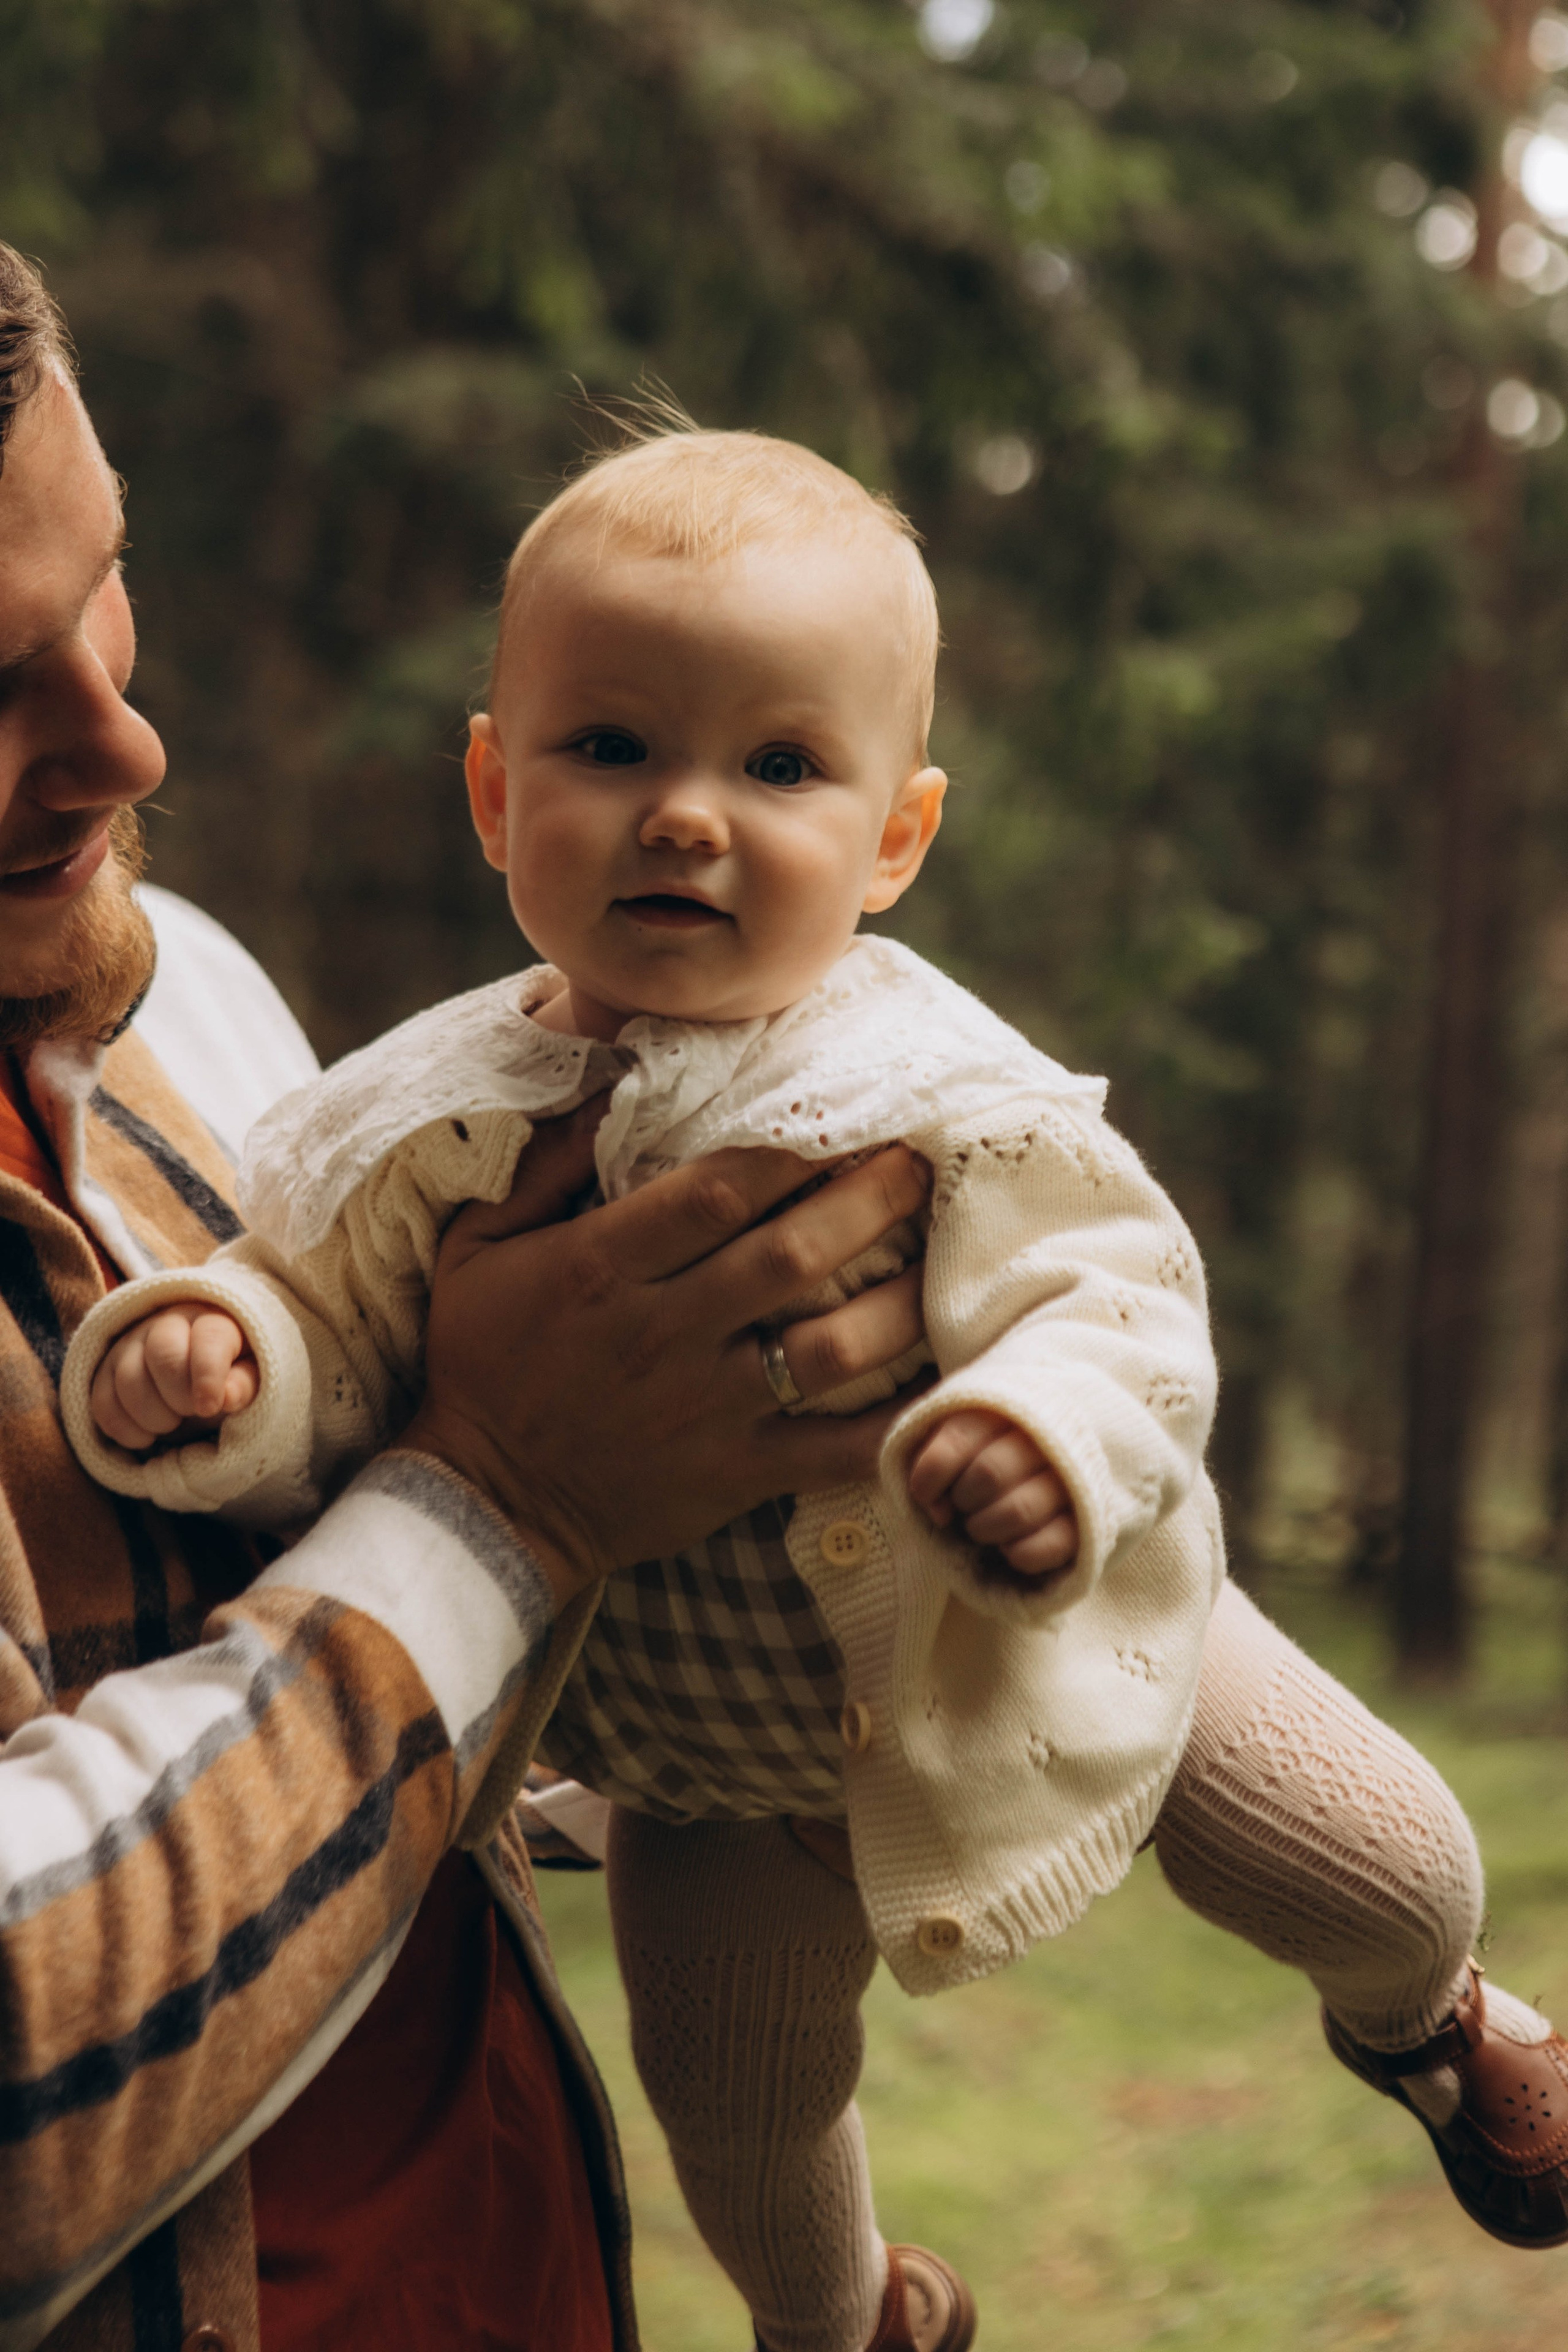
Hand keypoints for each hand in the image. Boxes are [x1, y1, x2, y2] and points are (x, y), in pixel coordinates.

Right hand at [90, 1304, 258, 1449]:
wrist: (198, 1375)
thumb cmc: (231, 1374)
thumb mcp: (252, 1377)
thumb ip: (245, 1385)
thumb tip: (228, 1397)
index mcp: (212, 1319)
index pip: (209, 1338)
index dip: (208, 1376)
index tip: (209, 1408)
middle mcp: (167, 1323)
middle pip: (163, 1353)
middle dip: (179, 1396)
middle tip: (193, 1413)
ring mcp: (131, 1343)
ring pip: (128, 1378)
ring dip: (152, 1415)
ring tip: (173, 1424)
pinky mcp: (106, 1369)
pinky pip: (102, 1401)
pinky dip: (122, 1428)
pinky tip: (145, 1438)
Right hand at [401, 1107, 931, 1605]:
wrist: (482, 1503)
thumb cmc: (483, 1361)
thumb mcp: (476, 1247)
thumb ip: (542, 1165)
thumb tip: (608, 1087)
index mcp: (603, 1266)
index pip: (718, 1191)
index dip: (793, 1149)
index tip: (845, 1114)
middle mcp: (664, 1332)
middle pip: (790, 1256)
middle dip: (867, 1202)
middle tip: (920, 1163)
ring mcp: (707, 1408)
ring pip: (827, 1349)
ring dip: (898, 1302)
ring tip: (943, 1258)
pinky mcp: (736, 1475)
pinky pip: (833, 1450)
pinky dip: (893, 1421)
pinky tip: (944, 1382)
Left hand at [907, 1408, 1078, 1578]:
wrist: (1052, 1459)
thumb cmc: (987, 1453)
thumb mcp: (953, 1441)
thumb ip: (930, 1461)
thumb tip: (938, 1510)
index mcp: (1004, 1410)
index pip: (960, 1437)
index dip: (932, 1473)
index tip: (923, 1493)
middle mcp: (1044, 1438)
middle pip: (990, 1473)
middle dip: (963, 1500)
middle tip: (963, 1506)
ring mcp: (1071, 1479)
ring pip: (1019, 1510)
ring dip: (986, 1528)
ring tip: (983, 1526)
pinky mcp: (1089, 1520)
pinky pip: (1050, 1545)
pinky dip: (1019, 1553)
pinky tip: (1010, 1546)